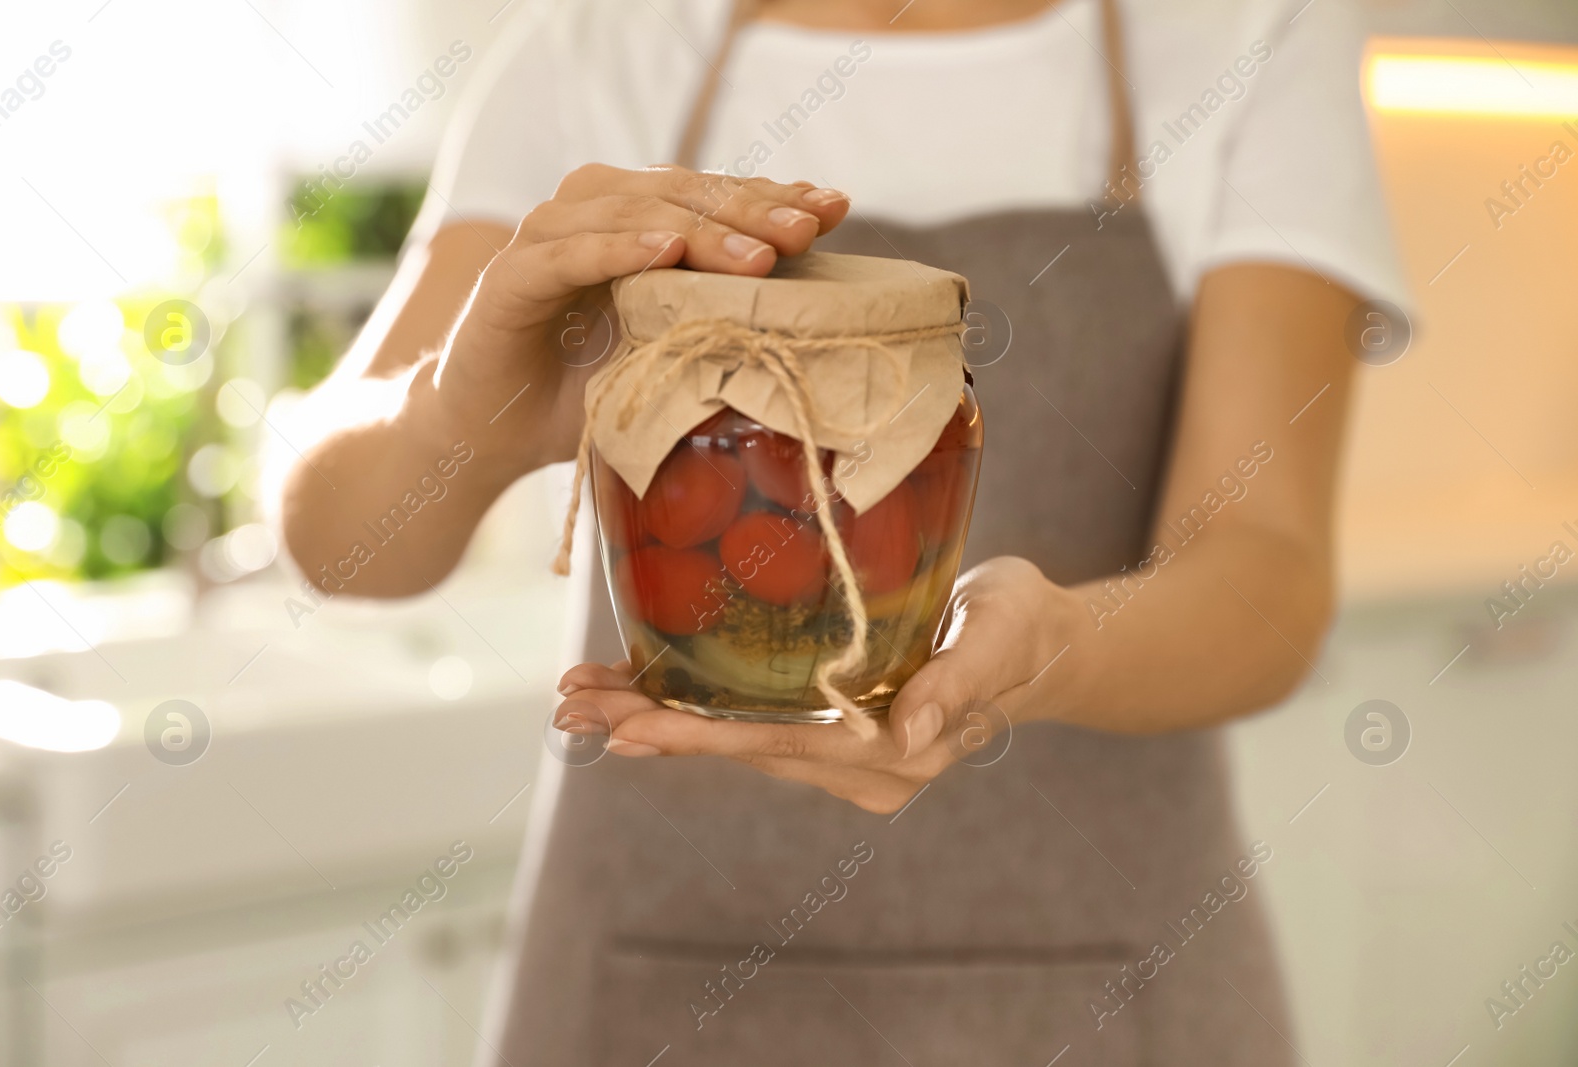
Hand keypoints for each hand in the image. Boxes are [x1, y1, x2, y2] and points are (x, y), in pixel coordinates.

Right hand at [432, 164, 851, 466]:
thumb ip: (716, 321)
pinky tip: (664, 252)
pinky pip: (567, 253)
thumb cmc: (585, 391)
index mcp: (634, 221)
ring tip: (759, 255)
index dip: (773, 196)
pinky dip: (616, 249)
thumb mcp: (667, 352)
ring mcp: (546, 238)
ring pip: (633, 215)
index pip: (713, 195)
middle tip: (809, 231)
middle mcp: (590, 212)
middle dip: (752, 210)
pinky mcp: (509, 278)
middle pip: (682, 194)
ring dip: (700, 231)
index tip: (836, 208)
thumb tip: (815, 322)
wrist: (491, 433)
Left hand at [554, 558, 1078, 812]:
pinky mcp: (832, 730)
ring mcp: (843, 755)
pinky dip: (693, 709)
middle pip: (740, 750)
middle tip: (570, 708)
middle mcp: (860, 769)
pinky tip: (638, 691)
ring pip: (735, 741)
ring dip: (658, 720)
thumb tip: (906, 730)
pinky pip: (751, 725)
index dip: (700, 735)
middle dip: (652, 728)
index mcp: (896, 757)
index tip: (628, 726)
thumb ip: (956, 686)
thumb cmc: (1023, 631)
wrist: (1040, 644)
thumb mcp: (999, 639)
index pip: (780, 746)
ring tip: (581, 698)